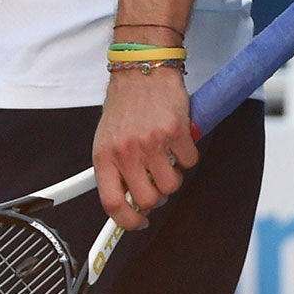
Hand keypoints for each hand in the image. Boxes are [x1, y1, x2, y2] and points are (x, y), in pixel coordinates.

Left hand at [93, 68, 198, 230]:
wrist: (141, 70)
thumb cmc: (125, 106)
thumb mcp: (107, 139)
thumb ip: (115, 169)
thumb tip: (127, 203)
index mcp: (104, 155)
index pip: (112, 202)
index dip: (127, 221)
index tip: (138, 223)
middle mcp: (125, 151)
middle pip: (149, 199)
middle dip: (157, 195)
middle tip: (156, 178)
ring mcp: (151, 142)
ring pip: (173, 184)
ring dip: (173, 173)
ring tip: (164, 153)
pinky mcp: (175, 132)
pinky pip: (190, 162)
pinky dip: (187, 155)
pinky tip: (176, 138)